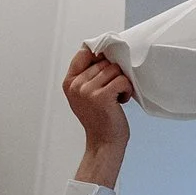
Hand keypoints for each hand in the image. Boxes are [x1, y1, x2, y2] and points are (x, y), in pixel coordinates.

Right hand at [64, 50, 132, 185]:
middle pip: (103, 61)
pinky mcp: (101, 96)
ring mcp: (87, 90)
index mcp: (69, 82)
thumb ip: (87, 74)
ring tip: (116, 97)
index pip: (83, 52)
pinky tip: (121, 100)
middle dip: (113, 74)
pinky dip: (126, 90)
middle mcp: (76, 85)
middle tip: (111, 91)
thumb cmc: (99, 119)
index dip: (99, 54)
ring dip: (121, 82)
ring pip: (114, 69)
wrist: (104, 142)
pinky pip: (122, 80)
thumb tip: (103, 52)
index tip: (107, 64)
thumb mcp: (85, 95)